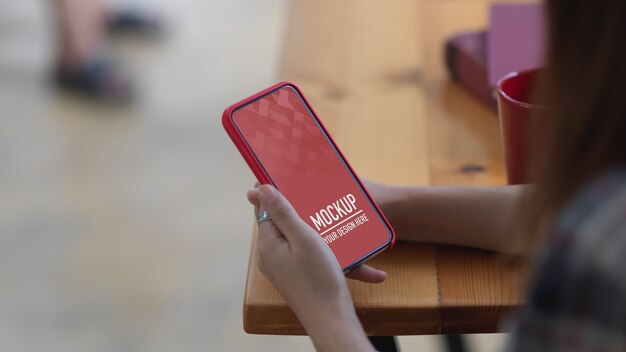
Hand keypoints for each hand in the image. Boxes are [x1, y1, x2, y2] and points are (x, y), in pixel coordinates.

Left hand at [246, 185, 382, 350]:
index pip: (264, 207)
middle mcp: (270, 254)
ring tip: (330, 217)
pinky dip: (317, 242)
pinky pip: (303, 250)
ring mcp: (282, 266)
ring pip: (294, 235)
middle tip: (316, 194)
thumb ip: (281, 212)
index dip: (274, 190)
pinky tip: (334, 241)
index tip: (289, 174)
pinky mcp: (296, 274)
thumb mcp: (303, 238)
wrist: (331, 318)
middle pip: (280, 220)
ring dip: (311, 225)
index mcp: (267, 243)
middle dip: (297, 207)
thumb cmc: (318, 278)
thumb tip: (258, 189)